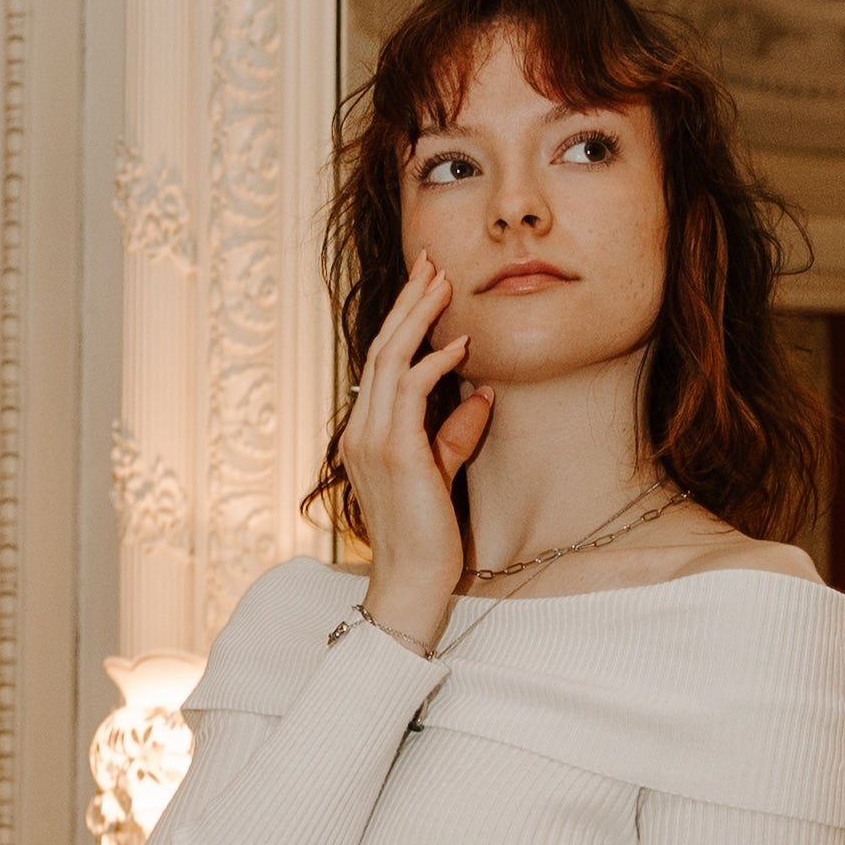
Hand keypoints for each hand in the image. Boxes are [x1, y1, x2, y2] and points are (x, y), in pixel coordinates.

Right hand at [339, 249, 491, 646]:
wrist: (413, 580)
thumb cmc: (428, 535)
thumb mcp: (443, 472)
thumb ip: (455, 433)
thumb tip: (483, 394)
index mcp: (366, 433)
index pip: (381, 363)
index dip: (403, 321)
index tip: (427, 286)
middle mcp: (361, 430)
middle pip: (381, 348)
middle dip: (409, 303)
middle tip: (433, 264)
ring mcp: (372, 440)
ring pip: (390, 359)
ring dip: (419, 318)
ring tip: (444, 284)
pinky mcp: (394, 452)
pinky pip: (409, 391)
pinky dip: (434, 363)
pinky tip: (460, 345)